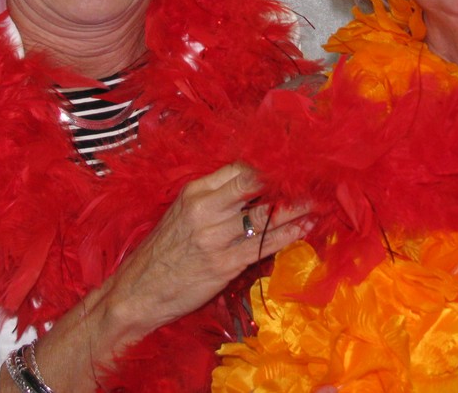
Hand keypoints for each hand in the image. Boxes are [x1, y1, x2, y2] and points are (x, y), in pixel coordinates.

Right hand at [107, 162, 311, 330]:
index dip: (270, 167)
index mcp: (194, 191)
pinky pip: (265, 245)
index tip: (293, 166)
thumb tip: (253, 184)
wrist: (137, 292)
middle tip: (314, 178)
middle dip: (288, 181)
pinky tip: (307, 227)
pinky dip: (290, 234)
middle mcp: (205, 209)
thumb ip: (214, 198)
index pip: (240, 168)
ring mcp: (216, 237)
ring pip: (266, 215)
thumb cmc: (164, 252)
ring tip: (319, 202)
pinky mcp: (225, 264)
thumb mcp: (182, 212)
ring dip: (297, 207)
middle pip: (256, 185)